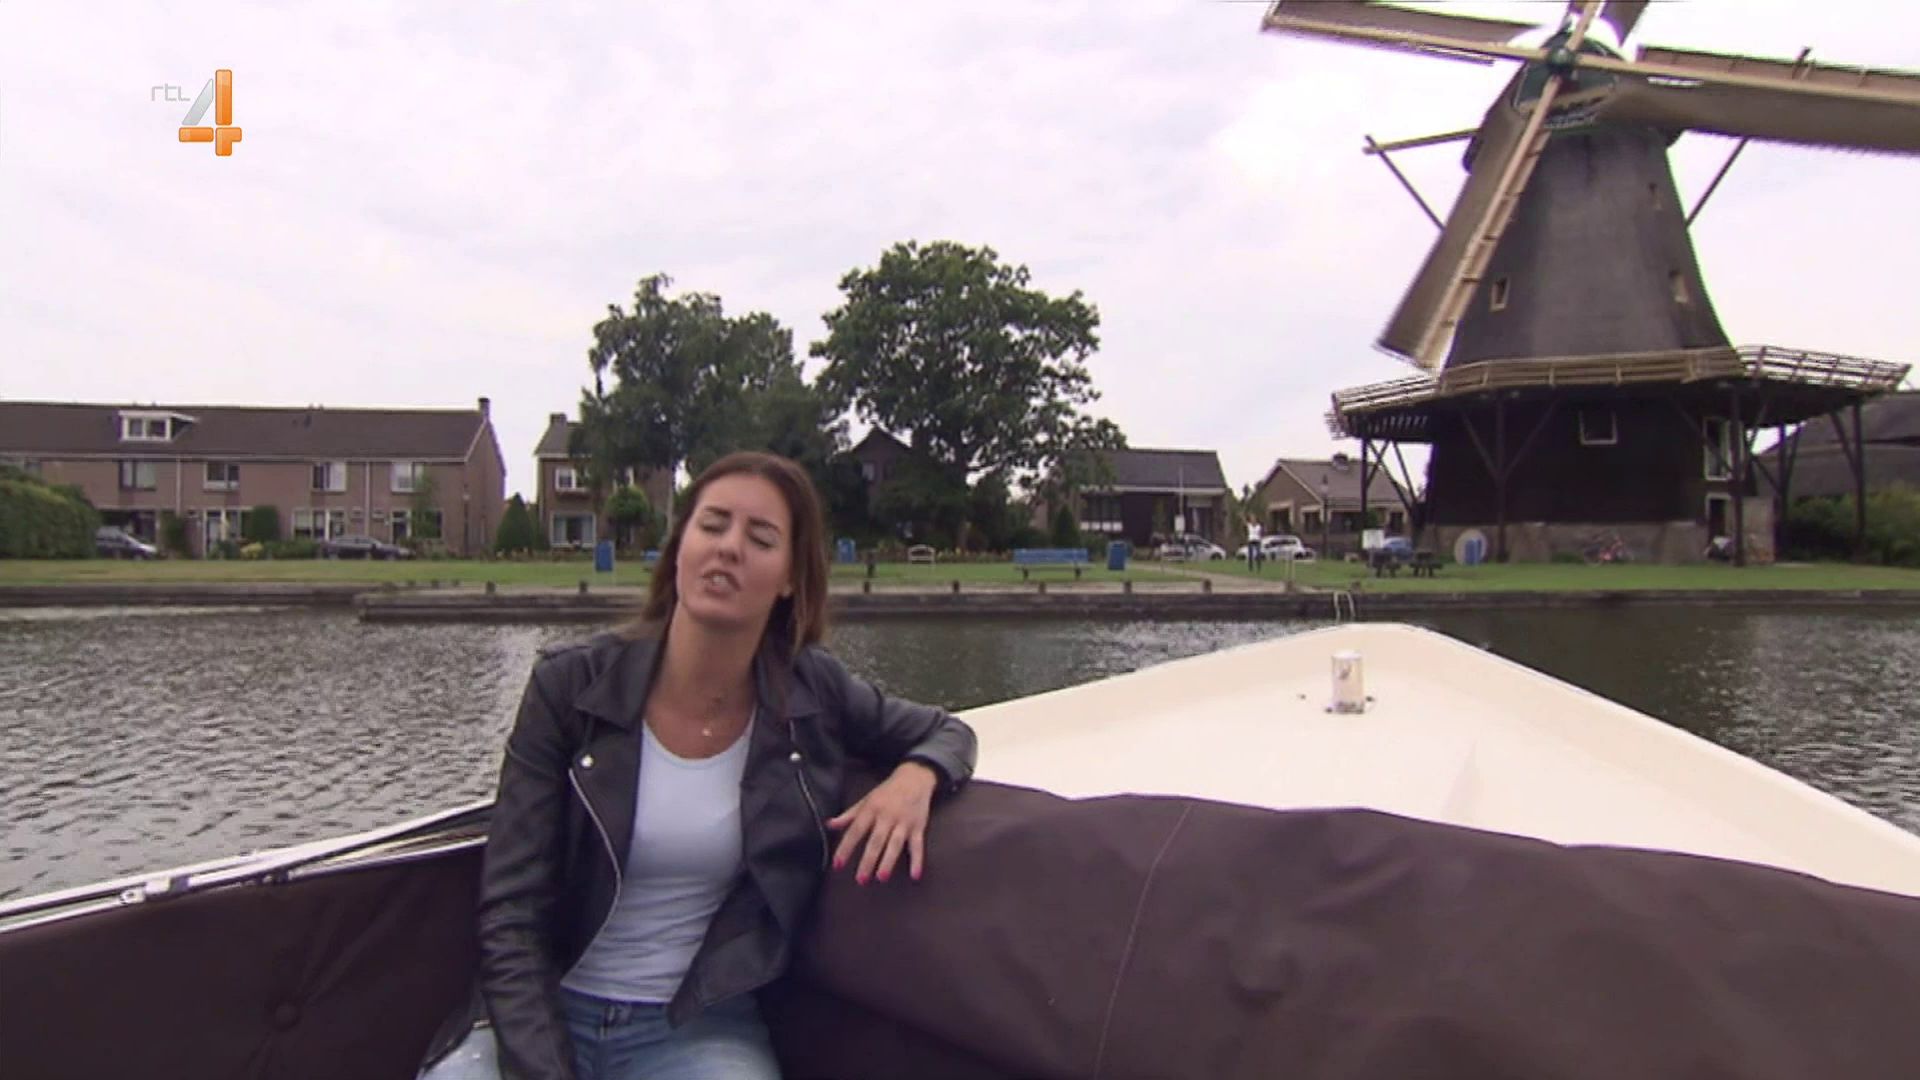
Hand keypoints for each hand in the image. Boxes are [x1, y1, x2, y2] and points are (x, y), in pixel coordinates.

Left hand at [826, 761, 938, 884]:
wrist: (914, 777)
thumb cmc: (887, 792)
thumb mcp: (865, 800)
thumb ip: (848, 815)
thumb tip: (829, 824)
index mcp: (871, 809)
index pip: (855, 831)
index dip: (846, 848)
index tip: (838, 864)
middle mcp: (887, 816)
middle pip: (876, 841)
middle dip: (868, 861)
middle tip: (861, 879)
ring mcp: (903, 822)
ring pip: (895, 844)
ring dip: (888, 861)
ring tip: (881, 877)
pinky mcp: (918, 826)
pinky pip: (918, 845)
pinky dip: (917, 860)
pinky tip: (915, 874)